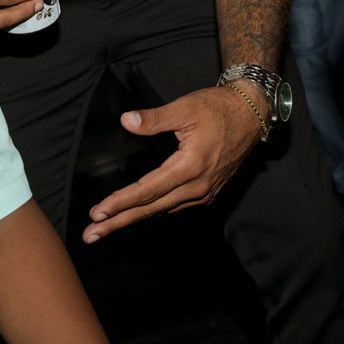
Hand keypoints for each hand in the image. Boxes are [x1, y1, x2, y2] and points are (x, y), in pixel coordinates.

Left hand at [82, 84, 262, 242]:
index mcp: (190, 166)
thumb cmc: (219, 108)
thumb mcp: (185, 108)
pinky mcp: (208, 191)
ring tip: (107, 227)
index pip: (147, 190)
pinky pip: (175, 206)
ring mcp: (204, 192)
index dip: (121, 202)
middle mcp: (197, 186)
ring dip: (134, 219)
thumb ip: (154, 119)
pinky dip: (154, 211)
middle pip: (151, 209)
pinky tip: (139, 212)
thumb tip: (126, 121)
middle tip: (91, 235)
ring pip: (162, 210)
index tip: (98, 213)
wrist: (252, 114)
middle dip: (119, 222)